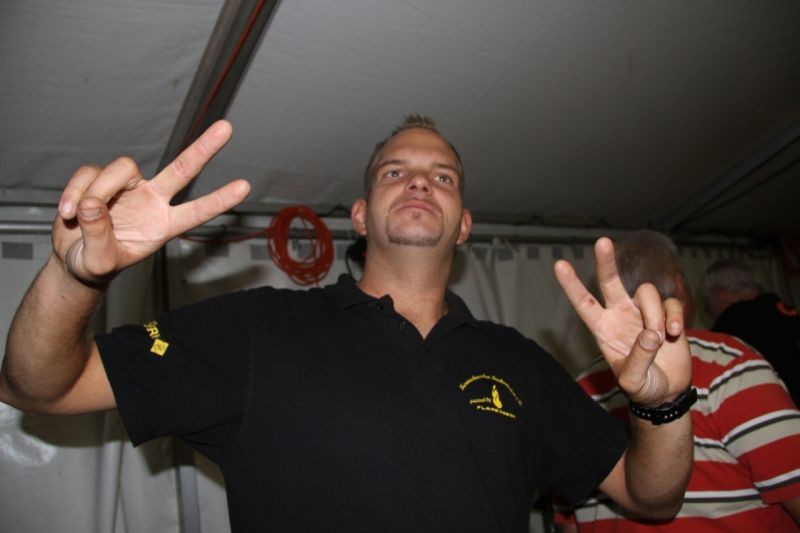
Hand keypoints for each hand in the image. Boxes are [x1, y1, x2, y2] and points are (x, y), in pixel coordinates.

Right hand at [53, 120, 250, 284]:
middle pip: (182, 169)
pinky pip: (89, 173)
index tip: (244, 187)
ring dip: (97, 191)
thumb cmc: (95, 264)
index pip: (196, 211)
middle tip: (227, 127)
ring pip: (121, 170)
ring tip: (78, 217)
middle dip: (204, 149)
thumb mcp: (98, 262)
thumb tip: (92, 205)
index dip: (219, 199)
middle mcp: (152, 200)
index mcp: (163, 225)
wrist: (73, 259)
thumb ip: (99, 236)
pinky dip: (73, 191)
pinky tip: (67, 213)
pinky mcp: (101, 179)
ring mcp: (128, 187)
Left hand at [554, 237, 691, 405]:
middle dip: (606, 261)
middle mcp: (620, 314)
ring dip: (655, 315)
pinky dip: (674, 317)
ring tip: (661, 339)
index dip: (572, 285)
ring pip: (647, 293)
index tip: (559, 264)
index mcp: (603, 328)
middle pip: (610, 281)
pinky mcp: (667, 314)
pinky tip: (676, 334)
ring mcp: (643, 312)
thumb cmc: (642, 387)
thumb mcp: (634, 381)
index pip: (584, 303)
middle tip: (602, 241)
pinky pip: (670, 304)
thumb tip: (651, 335)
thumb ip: (639, 360)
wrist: (666, 392)